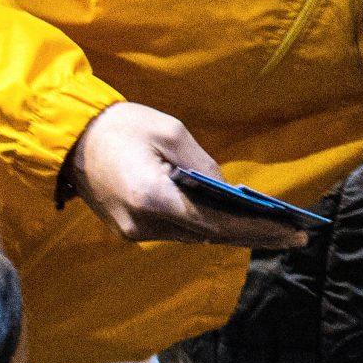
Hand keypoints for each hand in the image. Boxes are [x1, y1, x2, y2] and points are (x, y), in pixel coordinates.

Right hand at [67, 103, 308, 249]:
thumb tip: (227, 191)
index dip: (258, 228)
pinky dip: (207, 226)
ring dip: (232, 232)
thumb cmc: (120, 126)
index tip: (292, 231)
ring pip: (195, 236)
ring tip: (274, 229)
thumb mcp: (171, 132)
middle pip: (210, 235)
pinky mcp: (131, 229)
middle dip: (254, 235)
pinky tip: (235, 221)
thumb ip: (203, 165)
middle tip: (294, 235)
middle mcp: (145, 224)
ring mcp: (136, 232)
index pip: (218, 222)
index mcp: (155, 199)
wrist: (68, 138)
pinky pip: (178, 231)